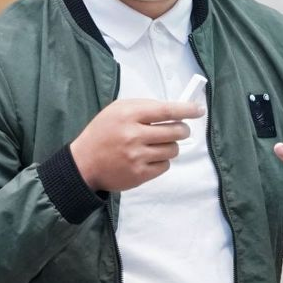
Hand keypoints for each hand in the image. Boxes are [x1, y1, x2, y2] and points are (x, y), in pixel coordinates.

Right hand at [72, 99, 204, 191]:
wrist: (84, 163)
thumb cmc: (103, 133)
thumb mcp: (117, 110)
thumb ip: (144, 107)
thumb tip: (174, 110)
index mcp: (129, 115)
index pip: (166, 111)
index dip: (186, 110)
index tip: (198, 109)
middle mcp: (134, 136)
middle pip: (175, 132)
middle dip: (182, 130)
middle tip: (179, 130)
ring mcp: (137, 157)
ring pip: (173, 150)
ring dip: (170, 146)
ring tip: (157, 144)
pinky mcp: (139, 175)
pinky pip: (165, 166)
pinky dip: (162, 161)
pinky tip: (149, 157)